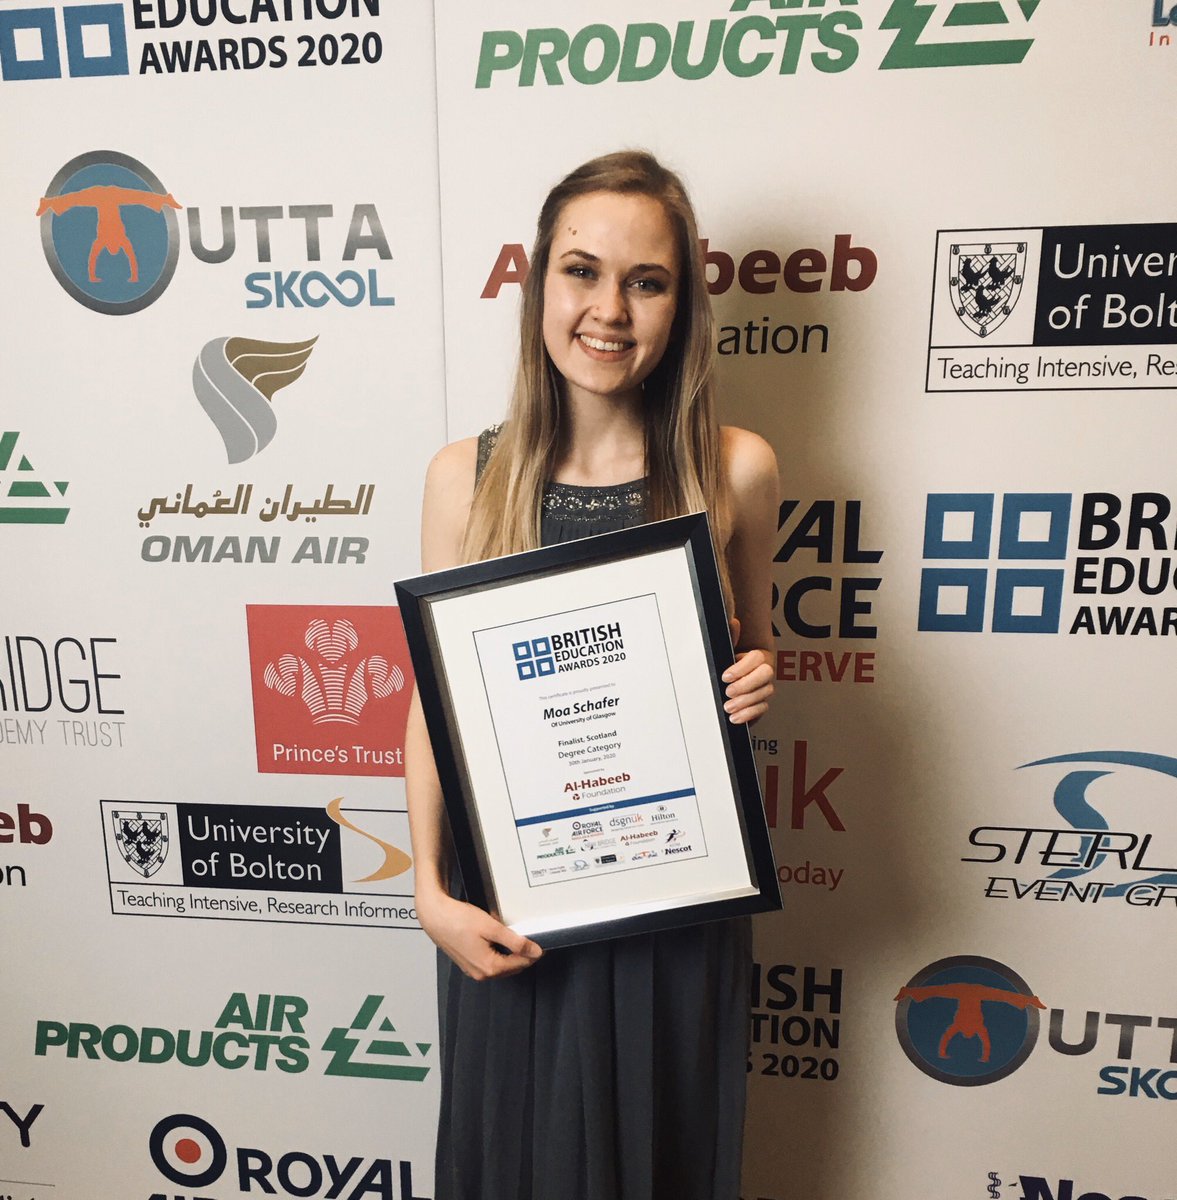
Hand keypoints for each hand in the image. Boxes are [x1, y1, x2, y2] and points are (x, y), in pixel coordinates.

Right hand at [416, 886, 541, 980]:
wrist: (435, 916)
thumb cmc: (458, 920)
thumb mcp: (492, 928)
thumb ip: (515, 941)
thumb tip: (534, 951)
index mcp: (489, 967)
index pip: (520, 964)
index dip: (532, 953)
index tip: (540, 943)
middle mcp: (481, 973)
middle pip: (511, 967)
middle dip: (522, 955)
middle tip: (530, 939)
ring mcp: (473, 970)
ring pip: (500, 966)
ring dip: (510, 954)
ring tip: (514, 937)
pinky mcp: (467, 963)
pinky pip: (489, 962)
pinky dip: (498, 954)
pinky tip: (498, 940)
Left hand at [722, 617, 773, 724]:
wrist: (739, 675)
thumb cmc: (733, 661)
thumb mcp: (729, 649)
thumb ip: (731, 637)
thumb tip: (733, 622)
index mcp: (759, 656)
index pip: (757, 659)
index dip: (741, 668)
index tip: (725, 676)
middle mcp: (766, 671)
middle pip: (765, 676)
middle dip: (745, 685)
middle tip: (728, 692)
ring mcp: (766, 687)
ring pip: (764, 694)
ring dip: (745, 702)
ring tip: (728, 706)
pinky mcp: (762, 703)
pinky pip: (762, 709)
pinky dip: (749, 715)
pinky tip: (736, 717)